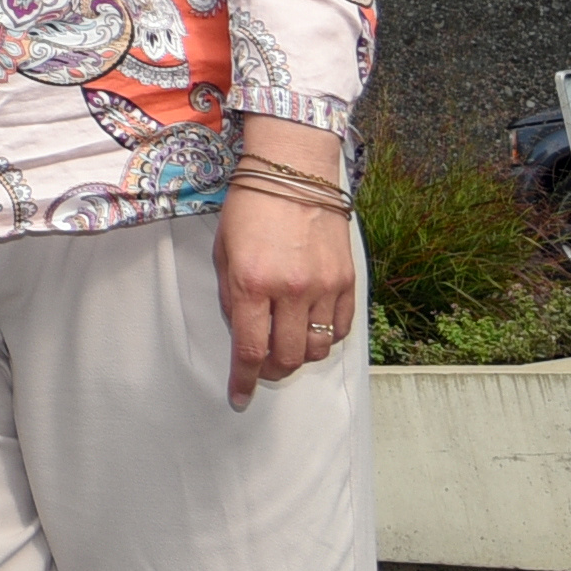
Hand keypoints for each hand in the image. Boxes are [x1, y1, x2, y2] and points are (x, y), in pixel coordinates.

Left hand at [219, 157, 365, 405]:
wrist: (293, 172)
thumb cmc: (250, 208)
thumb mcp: (223, 252)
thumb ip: (232, 298)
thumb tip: (242, 336)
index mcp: (251, 282)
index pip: (250, 350)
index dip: (244, 381)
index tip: (239, 398)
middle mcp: (290, 290)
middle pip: (287, 357)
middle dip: (271, 371)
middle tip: (262, 367)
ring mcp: (323, 286)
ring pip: (317, 349)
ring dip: (300, 356)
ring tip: (287, 345)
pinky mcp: (346, 280)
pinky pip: (340, 328)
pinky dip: (325, 337)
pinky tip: (311, 326)